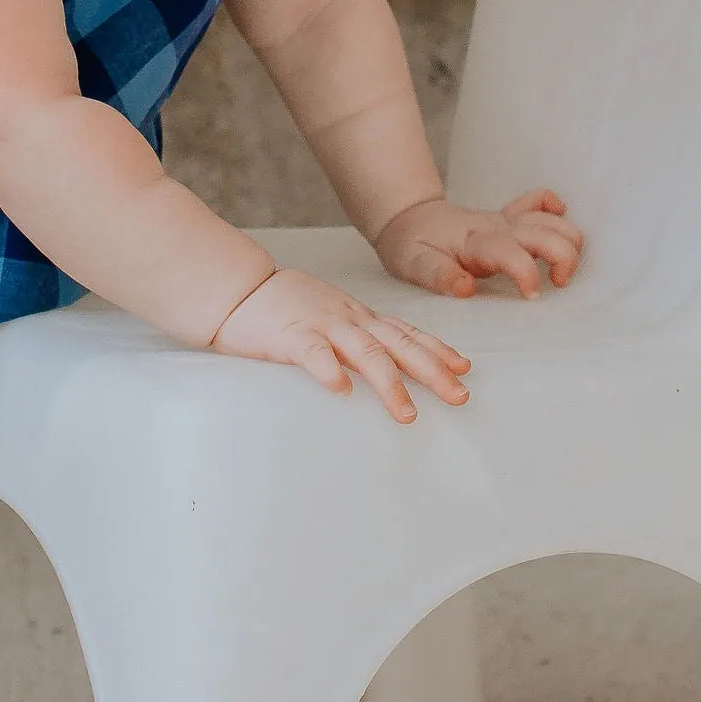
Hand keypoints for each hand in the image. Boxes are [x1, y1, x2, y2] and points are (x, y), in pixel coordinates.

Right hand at [210, 268, 471, 422]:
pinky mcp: (290, 336)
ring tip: (406, 415)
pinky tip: (341, 390)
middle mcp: (348, 319)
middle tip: (459, 397)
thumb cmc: (280, 306)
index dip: (437, 350)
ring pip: (365, 353)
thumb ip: (354, 335)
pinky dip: (329, 371)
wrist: (236, 287)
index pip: (406, 333)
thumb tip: (382, 362)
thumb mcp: (328, 315)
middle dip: (433, 371)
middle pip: (399, 344)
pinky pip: (313, 353)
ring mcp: (321, 325)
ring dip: (389, 384)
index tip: (465, 369)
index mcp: (357, 317)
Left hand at [371, 190, 583, 300]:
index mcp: (475, 243)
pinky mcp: (507, 217)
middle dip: (564, 258)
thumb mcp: (414, 265)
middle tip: (556, 283)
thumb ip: (440, 276)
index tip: (532, 296)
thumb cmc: (410, 246)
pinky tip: (556, 223)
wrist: (406, 218)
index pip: (512, 253)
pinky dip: (554, 210)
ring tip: (558, 270)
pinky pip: (537, 202)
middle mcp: (496, 228)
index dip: (528, 274)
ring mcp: (504, 220)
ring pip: (552, 221)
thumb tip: (467, 288)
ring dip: (568, 241)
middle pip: (547, 232)